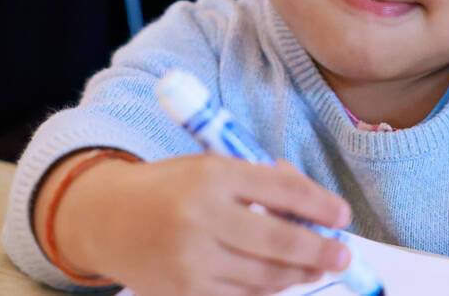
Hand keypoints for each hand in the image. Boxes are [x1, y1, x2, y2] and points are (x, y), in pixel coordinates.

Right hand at [51, 154, 352, 295]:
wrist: (106, 219)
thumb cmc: (169, 187)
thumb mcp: (209, 166)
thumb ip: (258, 182)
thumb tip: (313, 208)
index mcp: (212, 174)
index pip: (281, 190)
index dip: (319, 205)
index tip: (342, 216)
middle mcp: (201, 216)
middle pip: (280, 242)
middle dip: (320, 252)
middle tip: (343, 256)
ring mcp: (192, 260)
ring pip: (265, 277)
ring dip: (298, 274)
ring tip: (316, 268)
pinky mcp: (185, 292)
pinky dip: (266, 290)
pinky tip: (279, 280)